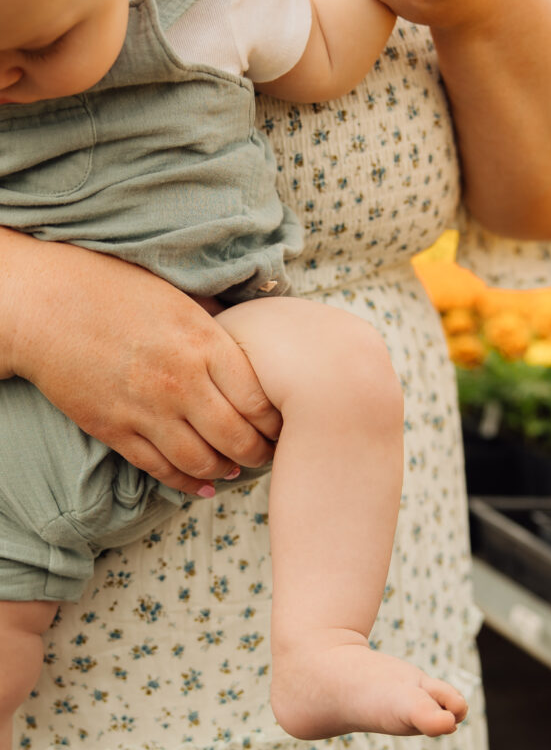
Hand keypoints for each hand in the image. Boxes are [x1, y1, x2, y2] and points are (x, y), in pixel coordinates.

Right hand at [2, 230, 280, 494]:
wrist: (46, 304)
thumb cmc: (114, 288)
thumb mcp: (179, 296)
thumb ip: (216, 323)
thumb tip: (249, 341)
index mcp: (204, 343)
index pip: (259, 400)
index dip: (276, 420)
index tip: (281, 422)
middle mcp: (181, 383)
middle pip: (238, 438)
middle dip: (259, 452)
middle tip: (267, 453)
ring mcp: (147, 411)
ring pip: (202, 461)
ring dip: (226, 470)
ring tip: (236, 467)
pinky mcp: (115, 431)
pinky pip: (160, 469)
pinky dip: (186, 482)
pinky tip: (202, 484)